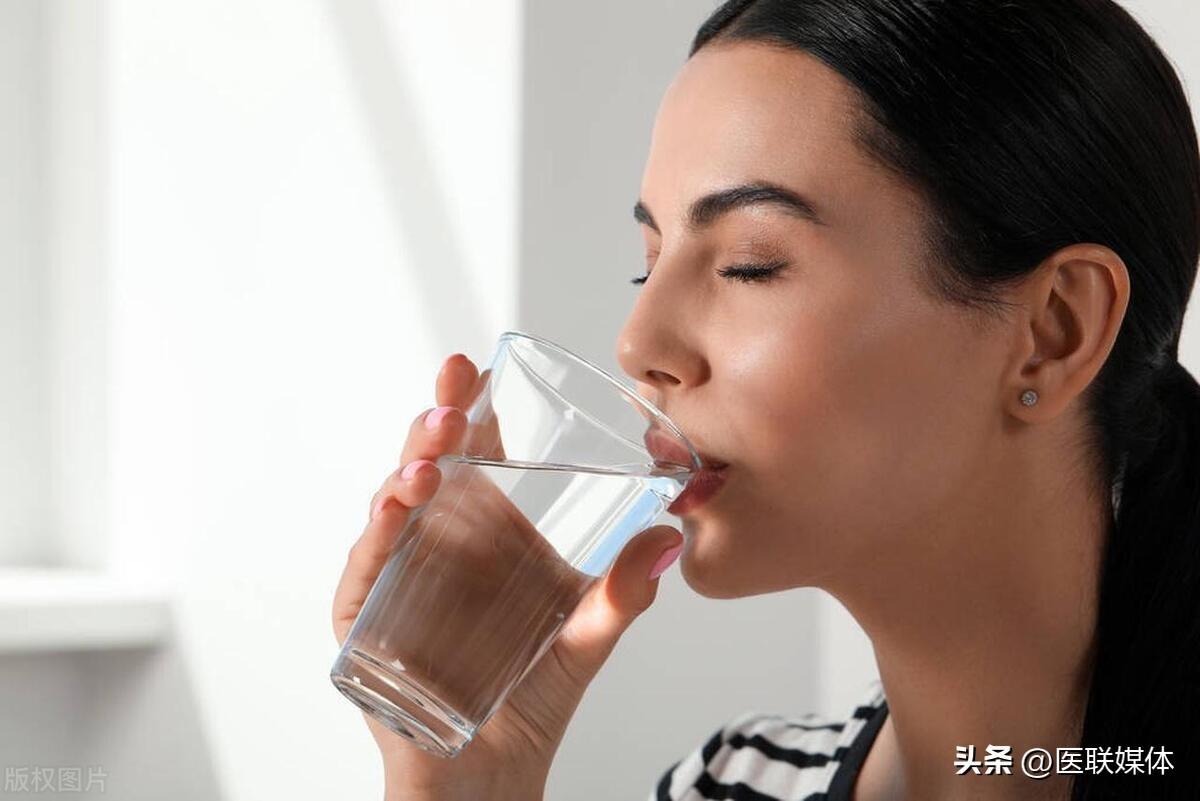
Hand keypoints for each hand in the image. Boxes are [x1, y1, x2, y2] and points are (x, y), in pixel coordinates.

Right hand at [332, 353, 683, 800]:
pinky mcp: (366, 619)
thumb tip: (668, 536)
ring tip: (434, 452)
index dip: (475, 411)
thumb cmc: (530, 700)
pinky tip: (396, 507)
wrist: (490, 775)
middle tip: (453, 389)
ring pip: (395, 506)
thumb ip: (623, 593)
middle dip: (437, 420)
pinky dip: (378, 535)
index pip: (477, 457)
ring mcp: (398, 576)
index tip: (481, 368)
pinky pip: (368, 569)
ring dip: (410, 470)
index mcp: (487, 534)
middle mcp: (438, 544)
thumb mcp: (585, 637)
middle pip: (431, 466)